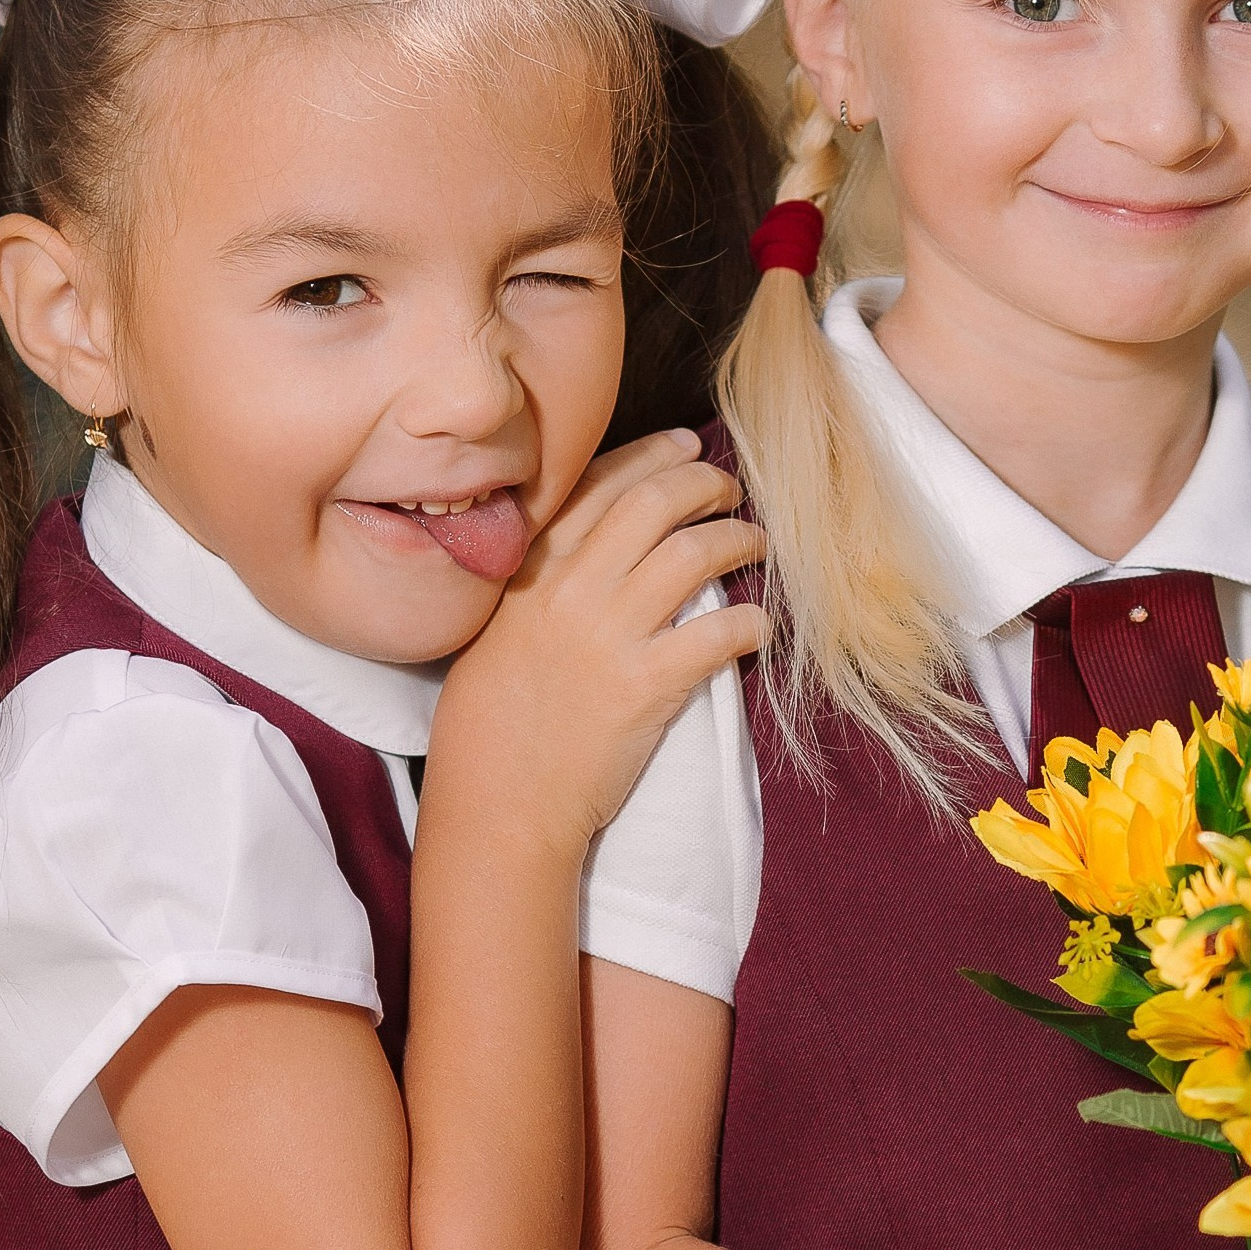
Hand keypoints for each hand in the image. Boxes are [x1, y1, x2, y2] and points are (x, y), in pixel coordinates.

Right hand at [434, 430, 765, 851]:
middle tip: (730, 490)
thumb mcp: (495, 633)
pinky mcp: (646, 685)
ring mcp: (608, 635)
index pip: (598, 486)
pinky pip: (717, 634)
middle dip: (703, 484)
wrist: (498, 803)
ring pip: (692, 554)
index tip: (684, 446)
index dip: (651, 457)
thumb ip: (538, 587)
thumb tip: (593, 558)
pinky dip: (750, 622)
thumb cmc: (489, 727)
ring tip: (756, 543)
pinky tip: (761, 624)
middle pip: (654, 503)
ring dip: (736, 540)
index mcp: (529, 571)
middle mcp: (569, 590)